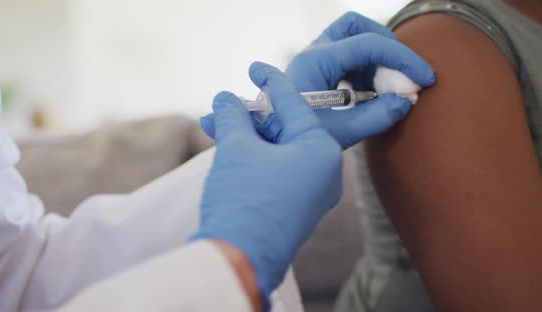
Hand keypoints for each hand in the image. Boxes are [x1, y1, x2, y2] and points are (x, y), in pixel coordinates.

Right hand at [192, 62, 342, 307]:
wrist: (239, 259)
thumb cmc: (244, 197)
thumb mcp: (236, 147)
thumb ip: (233, 115)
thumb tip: (225, 98)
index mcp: (322, 151)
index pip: (295, 104)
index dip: (271, 82)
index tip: (255, 67)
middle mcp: (326, 173)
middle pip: (286, 130)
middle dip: (250, 117)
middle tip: (225, 106)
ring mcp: (313, 195)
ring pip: (278, 153)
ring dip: (247, 140)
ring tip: (216, 129)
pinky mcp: (297, 210)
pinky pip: (278, 173)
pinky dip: (255, 160)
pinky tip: (230, 151)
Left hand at [201, 12, 435, 149]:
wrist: (272, 146)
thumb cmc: (295, 140)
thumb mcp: (338, 134)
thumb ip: (374, 118)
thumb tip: (405, 101)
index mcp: (315, 63)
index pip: (367, 44)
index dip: (402, 58)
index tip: (424, 78)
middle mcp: (314, 54)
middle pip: (356, 26)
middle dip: (386, 44)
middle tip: (403, 74)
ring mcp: (315, 60)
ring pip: (354, 38)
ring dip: (378, 59)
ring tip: (388, 90)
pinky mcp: (319, 71)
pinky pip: (349, 57)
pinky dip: (367, 69)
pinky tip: (372, 95)